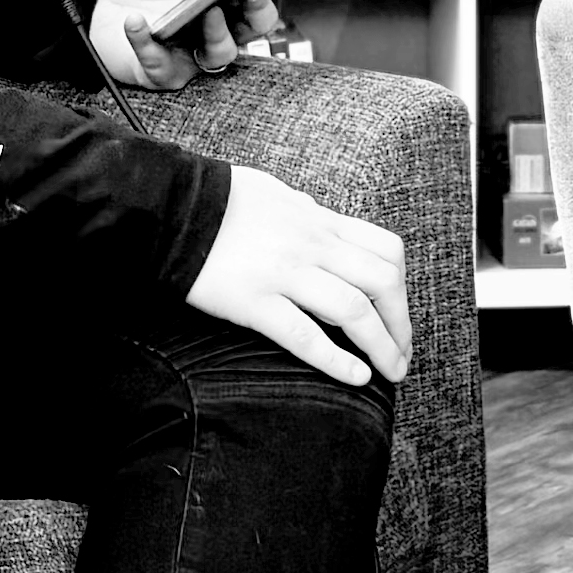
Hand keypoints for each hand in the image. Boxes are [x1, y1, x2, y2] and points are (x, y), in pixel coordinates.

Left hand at [89, 0, 298, 90]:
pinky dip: (146, 42)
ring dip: (217, 33)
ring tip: (208, 11)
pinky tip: (137, 21)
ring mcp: (192, 49)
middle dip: (258, 7)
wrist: (106, 1)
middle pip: (255, 26)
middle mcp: (217, 25)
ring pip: (220, 53)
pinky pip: (159, 64)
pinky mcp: (163, 69)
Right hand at [186, 165, 411, 385]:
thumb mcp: (275, 194)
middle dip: (401, 324)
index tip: (398, 313)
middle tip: (402, 354)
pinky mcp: (254, 301)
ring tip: (389, 372)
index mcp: (318, 220)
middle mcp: (311, 245)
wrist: (170, 208)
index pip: (385, 250)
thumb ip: (304, 211)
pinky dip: (337, 360)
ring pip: (354, 311)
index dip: (402, 287)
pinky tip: (356, 377)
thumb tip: (321, 217)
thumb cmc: (218, 201)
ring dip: (382, 346)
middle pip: (382, 283)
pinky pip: (306, 335)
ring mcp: (285, 273)